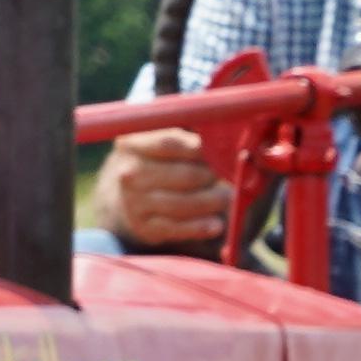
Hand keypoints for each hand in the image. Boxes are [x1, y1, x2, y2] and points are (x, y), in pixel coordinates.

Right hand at [98, 126, 232, 253]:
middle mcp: (128, 173)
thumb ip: (189, 132)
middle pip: (184, 175)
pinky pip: (177, 228)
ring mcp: (134, 202)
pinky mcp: (144, 226)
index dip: (202, 148)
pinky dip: (200, 227)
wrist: (129, 195)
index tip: (223, 151)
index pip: (171, 143)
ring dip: (213, 201)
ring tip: (230, 197)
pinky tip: (217, 224)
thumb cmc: (158, 160)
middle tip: (231, 176)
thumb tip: (226, 135)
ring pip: (183, 203)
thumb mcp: (162, 137)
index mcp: (132, 143)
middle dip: (213, 176)